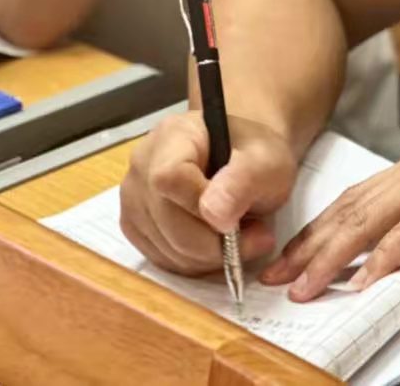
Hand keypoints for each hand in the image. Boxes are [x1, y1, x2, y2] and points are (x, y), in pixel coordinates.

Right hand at [120, 110, 298, 274]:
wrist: (244, 160)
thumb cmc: (255, 155)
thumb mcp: (266, 161)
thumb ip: (243, 182)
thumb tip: (215, 215)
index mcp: (173, 135)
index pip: (170, 178)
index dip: (202, 207)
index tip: (239, 219)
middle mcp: (143, 164)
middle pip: (165, 218)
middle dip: (215, 242)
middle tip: (258, 238)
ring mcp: (133, 196)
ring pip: (163, 246)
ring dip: (209, 257)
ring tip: (243, 238)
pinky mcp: (135, 225)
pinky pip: (160, 258)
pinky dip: (194, 263)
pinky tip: (218, 245)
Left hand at [264, 145, 399, 300]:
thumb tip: (387, 261)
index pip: (354, 201)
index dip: (317, 232)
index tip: (290, 260)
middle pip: (350, 210)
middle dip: (310, 246)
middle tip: (279, 276)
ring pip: (369, 219)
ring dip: (333, 256)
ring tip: (307, 285)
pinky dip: (383, 259)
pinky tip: (364, 282)